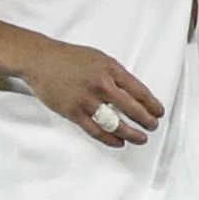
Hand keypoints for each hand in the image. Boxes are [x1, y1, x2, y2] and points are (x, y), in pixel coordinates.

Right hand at [13, 36, 170, 147]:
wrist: (40, 60)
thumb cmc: (69, 58)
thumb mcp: (98, 57)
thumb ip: (115, 73)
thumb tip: (132, 92)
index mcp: (110, 69)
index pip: (138, 90)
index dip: (151, 104)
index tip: (159, 112)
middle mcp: (101, 85)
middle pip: (131, 109)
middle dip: (146, 120)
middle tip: (152, 126)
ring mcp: (87, 100)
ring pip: (115, 123)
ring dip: (131, 134)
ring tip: (140, 138)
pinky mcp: (73, 112)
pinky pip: (96, 131)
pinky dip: (110, 139)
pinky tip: (119, 142)